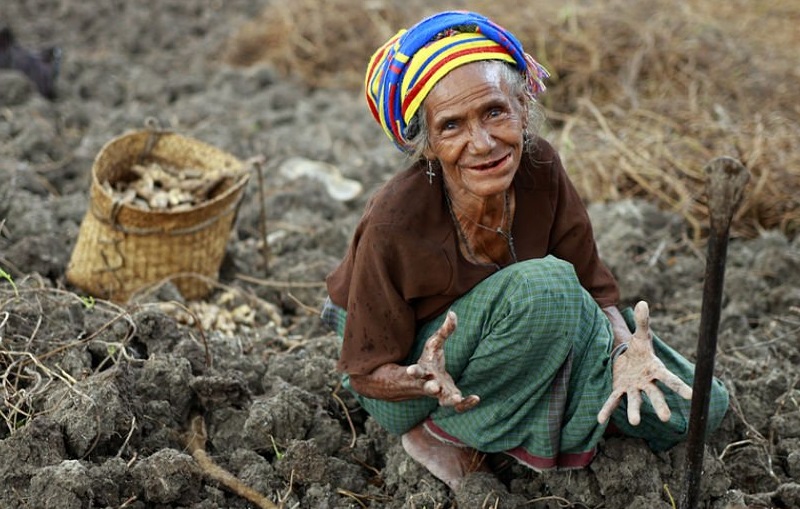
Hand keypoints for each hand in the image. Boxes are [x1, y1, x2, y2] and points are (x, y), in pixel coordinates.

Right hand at [406, 311, 479, 411]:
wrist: (422, 383)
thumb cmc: (428, 360)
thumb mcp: (434, 344)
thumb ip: (444, 331)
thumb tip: (453, 313)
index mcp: (423, 371)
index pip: (416, 372)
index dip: (413, 371)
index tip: (410, 370)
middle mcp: (429, 384)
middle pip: (427, 389)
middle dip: (430, 388)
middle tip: (434, 388)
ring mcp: (439, 394)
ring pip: (442, 401)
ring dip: (449, 400)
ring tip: (457, 399)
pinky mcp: (449, 397)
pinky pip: (457, 406)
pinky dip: (466, 404)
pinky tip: (476, 398)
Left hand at [597, 301, 692, 424]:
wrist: (627, 358)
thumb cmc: (639, 349)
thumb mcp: (639, 335)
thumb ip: (642, 322)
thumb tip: (642, 303)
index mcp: (655, 369)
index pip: (669, 378)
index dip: (680, 387)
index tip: (692, 396)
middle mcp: (646, 382)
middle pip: (655, 395)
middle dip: (660, 406)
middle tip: (666, 418)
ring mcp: (633, 388)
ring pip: (635, 401)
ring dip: (635, 412)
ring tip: (634, 423)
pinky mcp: (619, 390)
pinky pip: (613, 401)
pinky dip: (607, 410)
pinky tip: (599, 420)